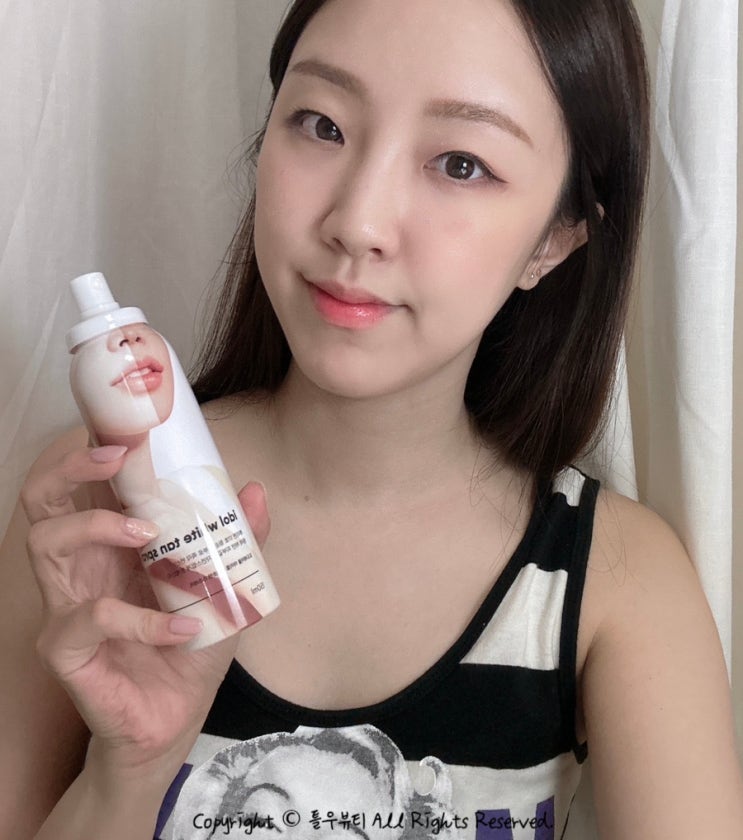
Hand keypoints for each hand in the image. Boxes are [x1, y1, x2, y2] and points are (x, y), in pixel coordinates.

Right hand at [22, 443, 269, 787]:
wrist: (176, 714)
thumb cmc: (191, 643)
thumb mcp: (224, 586)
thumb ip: (238, 541)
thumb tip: (255, 491)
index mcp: (111, 540)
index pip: (85, 480)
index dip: (96, 446)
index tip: (133, 424)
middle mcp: (81, 563)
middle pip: (44, 496)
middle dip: (71, 464)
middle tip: (118, 454)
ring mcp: (66, 603)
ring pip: (44, 541)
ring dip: (95, 525)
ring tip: (146, 532)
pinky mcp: (67, 649)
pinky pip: (88, 621)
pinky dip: (138, 620)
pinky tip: (181, 630)